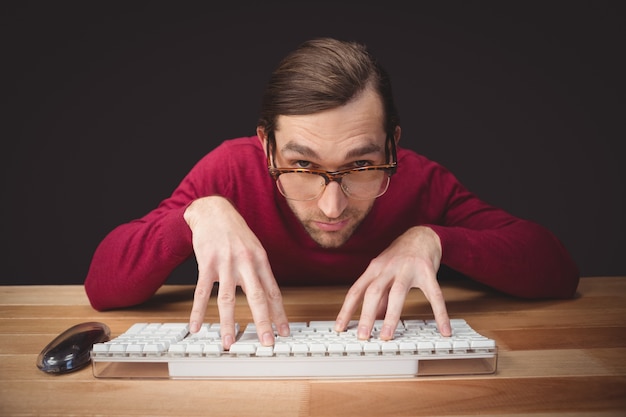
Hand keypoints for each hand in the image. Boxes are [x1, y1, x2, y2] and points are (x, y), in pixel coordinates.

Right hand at [184, 196, 289, 348]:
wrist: (214, 212)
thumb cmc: (236, 233)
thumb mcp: (255, 249)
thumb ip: (260, 273)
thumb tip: (270, 299)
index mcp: (260, 260)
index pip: (273, 292)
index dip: (280, 314)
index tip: (284, 332)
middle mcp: (245, 263)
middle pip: (256, 297)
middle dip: (263, 322)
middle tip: (266, 343)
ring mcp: (225, 263)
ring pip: (227, 299)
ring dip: (228, 323)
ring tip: (228, 342)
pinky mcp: (206, 264)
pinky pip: (201, 292)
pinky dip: (198, 311)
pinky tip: (196, 326)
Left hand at [334, 226, 450, 339]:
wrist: (422, 236)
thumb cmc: (400, 257)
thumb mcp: (384, 272)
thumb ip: (379, 294)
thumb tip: (371, 317)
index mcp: (374, 268)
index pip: (356, 291)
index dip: (346, 310)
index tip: (339, 327)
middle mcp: (388, 267)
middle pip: (373, 292)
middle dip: (366, 315)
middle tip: (362, 336)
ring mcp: (408, 269)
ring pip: (398, 294)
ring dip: (391, 317)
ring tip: (387, 336)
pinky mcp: (427, 272)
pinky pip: (434, 295)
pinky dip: (439, 314)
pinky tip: (443, 328)